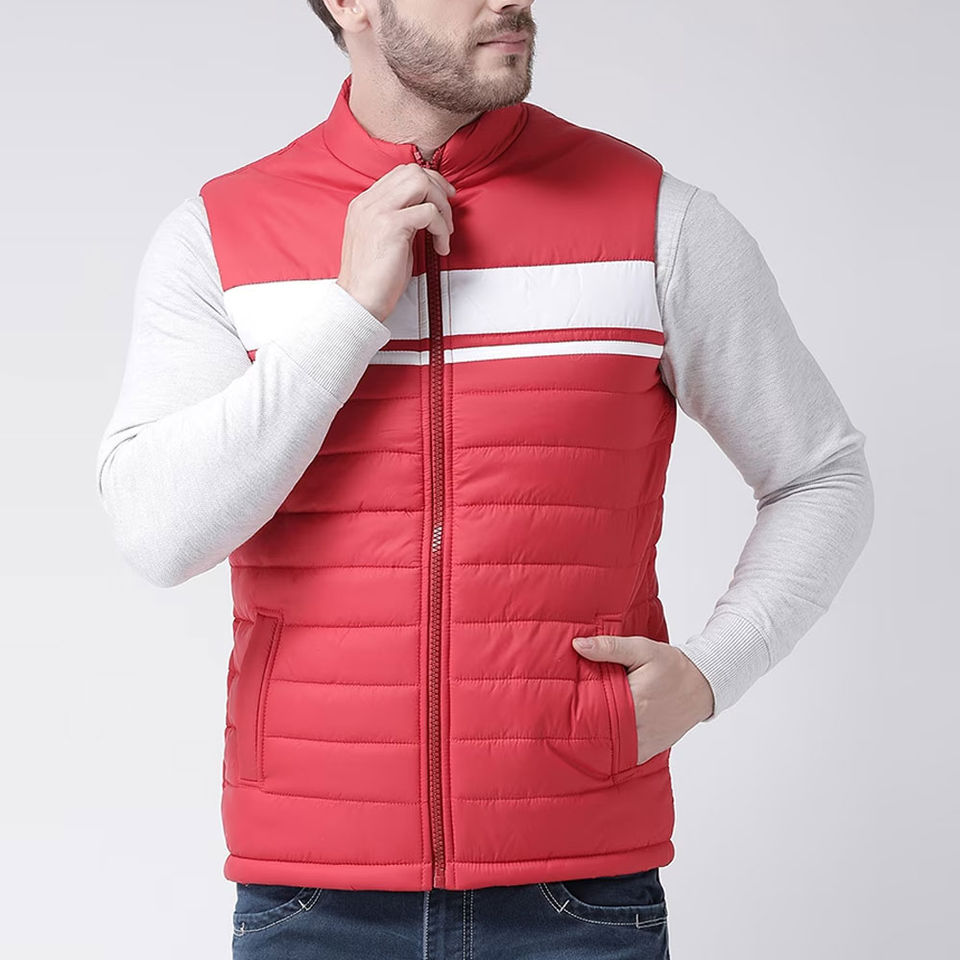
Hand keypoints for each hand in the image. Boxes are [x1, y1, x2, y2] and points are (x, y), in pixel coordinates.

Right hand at [337, 162, 456, 322]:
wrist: (359, 302)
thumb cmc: (374, 279)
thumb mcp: (385, 241)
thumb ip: (400, 220)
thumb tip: (427, 211)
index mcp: (364, 204)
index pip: (400, 174)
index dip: (428, 182)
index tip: (443, 199)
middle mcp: (368, 202)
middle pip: (412, 172)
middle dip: (438, 188)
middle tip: (448, 212)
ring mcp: (377, 211)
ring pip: (421, 183)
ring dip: (441, 205)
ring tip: (444, 231)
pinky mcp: (390, 225)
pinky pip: (429, 212)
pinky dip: (442, 229)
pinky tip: (440, 247)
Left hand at [572, 632, 714, 762]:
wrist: (702, 685)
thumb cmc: (672, 665)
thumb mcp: (641, 649)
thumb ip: (609, 648)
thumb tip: (578, 645)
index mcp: (634, 702)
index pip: (594, 711)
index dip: (575, 709)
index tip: (560, 706)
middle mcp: (638, 727)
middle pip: (599, 732)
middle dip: (581, 725)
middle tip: (562, 719)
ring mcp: (644, 743)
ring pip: (610, 749)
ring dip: (595, 740)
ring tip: (577, 730)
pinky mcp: (649, 750)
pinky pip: (623, 756)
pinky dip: (611, 749)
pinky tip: (600, 738)